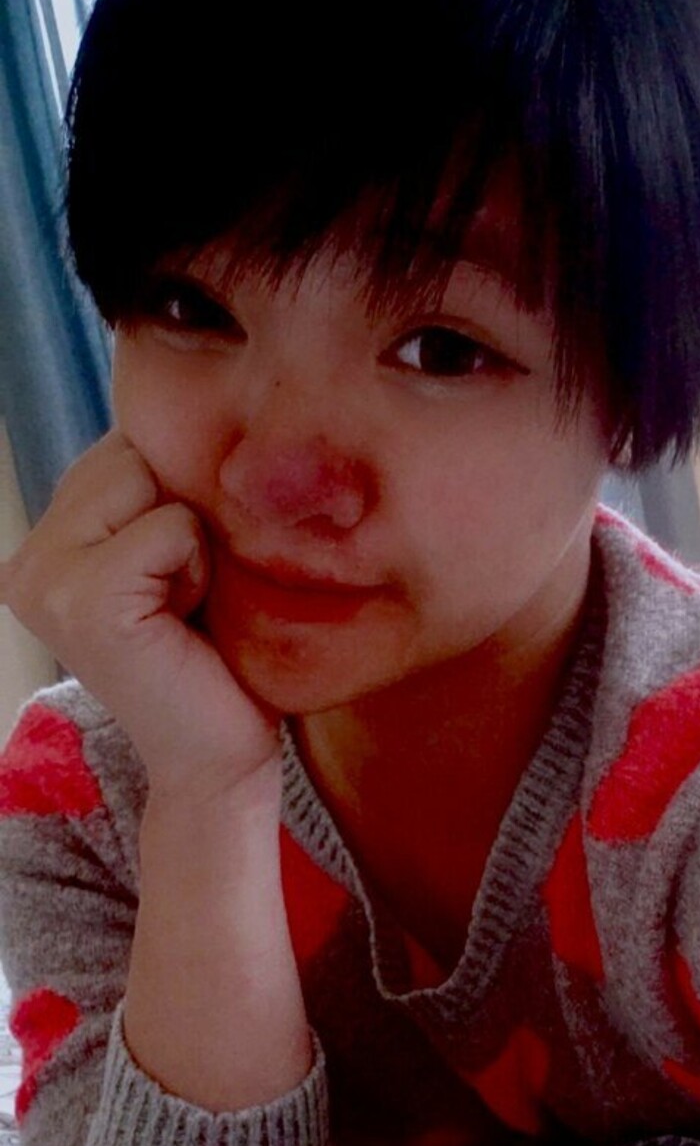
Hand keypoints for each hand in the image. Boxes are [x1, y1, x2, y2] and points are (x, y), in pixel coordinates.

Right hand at [0, 430, 280, 794]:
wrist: (224, 751)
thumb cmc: (221, 649)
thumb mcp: (183, 550)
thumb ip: (161, 486)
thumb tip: (189, 394)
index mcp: (51, 534)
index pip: (126, 441)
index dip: (180, 492)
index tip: (185, 568)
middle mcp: (29, 554)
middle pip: (135, 451)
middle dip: (185, 508)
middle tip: (189, 590)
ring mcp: (44, 578)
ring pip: (149, 482)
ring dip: (194, 538)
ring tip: (188, 601)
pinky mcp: (82, 602)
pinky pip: (168, 528)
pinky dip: (196, 566)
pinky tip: (187, 619)